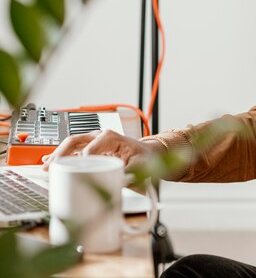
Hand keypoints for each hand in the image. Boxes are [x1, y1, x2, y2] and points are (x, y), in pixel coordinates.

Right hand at [42, 129, 156, 170]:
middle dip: (62, 153)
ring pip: (71, 144)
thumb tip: (119, 182)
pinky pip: (72, 150)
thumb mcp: (140, 165)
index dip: (83, 157)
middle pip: (76, 141)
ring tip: (47, 166)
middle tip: (52, 166)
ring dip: (58, 155)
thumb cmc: (143, 157)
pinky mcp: (89, 148)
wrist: (146, 153)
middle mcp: (99, 136)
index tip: (77, 169)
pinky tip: (48, 161)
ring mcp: (93, 141)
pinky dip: (61, 156)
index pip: (92, 146)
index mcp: (111, 137)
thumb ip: (130, 173)